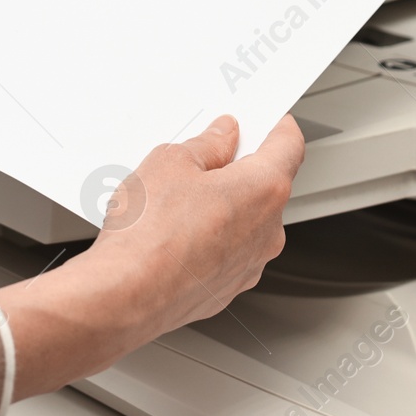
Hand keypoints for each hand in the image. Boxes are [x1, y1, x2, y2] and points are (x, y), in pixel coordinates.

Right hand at [0, 114, 303, 399]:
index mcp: (264, 189)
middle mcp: (268, 231)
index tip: (264, 119)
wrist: (126, 296)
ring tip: (174, 201)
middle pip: (266, 185)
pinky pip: (226, 252)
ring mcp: (249, 265)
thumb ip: (205, 146)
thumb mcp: (170, 162)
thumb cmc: (149, 234)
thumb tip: (220, 138)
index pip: (289, 146)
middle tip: (200, 157)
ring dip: (221, 207)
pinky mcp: (226, 289)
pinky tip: (172, 233)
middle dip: (238, 168)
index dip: (276, 126)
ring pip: (245, 222)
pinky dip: (208, 239)